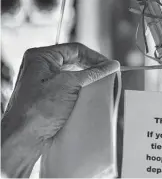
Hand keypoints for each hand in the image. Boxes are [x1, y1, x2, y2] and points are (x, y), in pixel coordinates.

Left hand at [1, 43, 118, 176]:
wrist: (24, 137)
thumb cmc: (39, 109)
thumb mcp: (70, 85)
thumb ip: (93, 73)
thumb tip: (112, 65)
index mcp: (40, 56)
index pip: (75, 49)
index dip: (95, 56)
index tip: (109, 65)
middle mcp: (40, 65)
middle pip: (73, 59)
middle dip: (91, 66)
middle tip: (107, 73)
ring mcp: (42, 80)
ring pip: (71, 72)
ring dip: (86, 77)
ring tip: (100, 82)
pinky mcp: (46, 94)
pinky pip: (67, 85)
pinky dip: (79, 87)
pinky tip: (89, 93)